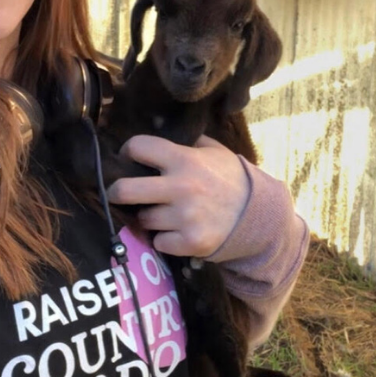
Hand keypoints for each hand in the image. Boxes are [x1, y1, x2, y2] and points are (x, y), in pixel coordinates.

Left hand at [107, 134, 250, 257]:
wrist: (259, 216)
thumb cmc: (232, 180)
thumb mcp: (215, 152)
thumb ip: (187, 143)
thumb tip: (158, 134)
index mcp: (185, 160)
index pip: (139, 147)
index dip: (129, 151)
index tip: (128, 157)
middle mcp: (181, 187)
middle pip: (124, 191)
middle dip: (115, 192)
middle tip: (118, 193)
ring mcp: (185, 217)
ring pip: (143, 219)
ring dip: (150, 217)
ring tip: (165, 214)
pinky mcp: (190, 242)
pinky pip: (158, 242)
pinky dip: (165, 239)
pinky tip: (177, 232)